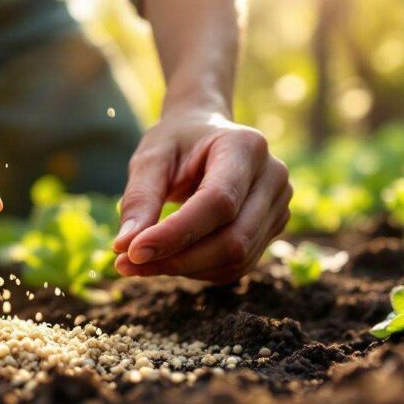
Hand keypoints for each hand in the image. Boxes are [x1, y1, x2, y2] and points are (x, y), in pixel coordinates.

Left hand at [112, 110, 291, 282]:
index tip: (132, 252)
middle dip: (178, 259)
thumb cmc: (176, 143)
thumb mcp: (151, 158)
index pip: (218, 202)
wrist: (205, 133)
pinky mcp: (272, 228)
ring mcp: (279, 205)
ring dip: (184, 269)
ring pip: (236, 259)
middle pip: (233, 239)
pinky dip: (199, 270)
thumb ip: (139, 198)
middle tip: (127, 264)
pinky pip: (237, 265)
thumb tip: (125, 246)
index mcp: (246, 146)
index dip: (176, 233)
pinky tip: (170, 258)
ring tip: (142, 262)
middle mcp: (273, 177)